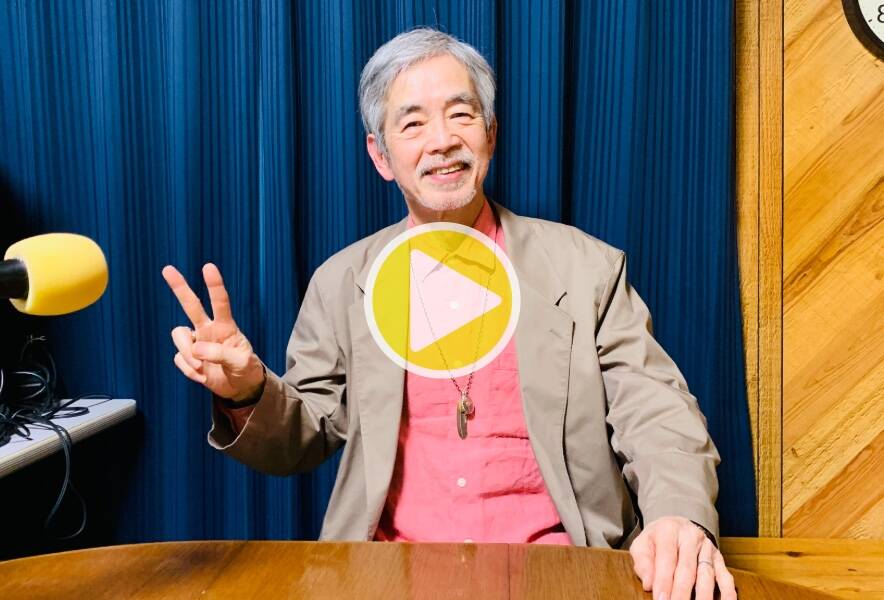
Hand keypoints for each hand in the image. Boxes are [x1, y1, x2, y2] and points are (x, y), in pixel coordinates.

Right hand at [162, 263, 265, 401]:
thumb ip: (221, 354)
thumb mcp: (241, 362)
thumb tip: (196, 349)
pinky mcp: (188, 357)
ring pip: (178, 334)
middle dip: (180, 287)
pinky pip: (179, 359)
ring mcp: (196, 342)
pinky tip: (202, 376)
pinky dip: (190, 370)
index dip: (214, 285)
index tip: (208, 267)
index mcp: (226, 326)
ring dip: (187, 352)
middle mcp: (208, 329)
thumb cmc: (245, 369)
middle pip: (191, 304)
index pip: (220, 302)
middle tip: (167, 269)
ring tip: (201, 368)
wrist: (239, 387)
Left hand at [629, 516, 735, 599]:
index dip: (663, 582)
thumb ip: (643, 562)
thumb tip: (648, 584)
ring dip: (703, 597)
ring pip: (707, 575)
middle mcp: (691, 537)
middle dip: (681, 593)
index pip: (667, 559)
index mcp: (669, 531)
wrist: (677, 526)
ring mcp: (707, 548)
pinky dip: (727, 594)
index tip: (660, 599)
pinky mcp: (719, 559)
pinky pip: (726, 577)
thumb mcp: (642, 544)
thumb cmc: (657, 540)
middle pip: (687, 570)